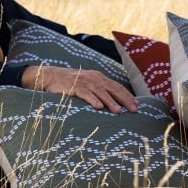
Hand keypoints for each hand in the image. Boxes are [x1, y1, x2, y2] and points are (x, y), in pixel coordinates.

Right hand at [20, 65, 138, 112]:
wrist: (50, 76)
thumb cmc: (71, 84)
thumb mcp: (87, 84)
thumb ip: (99, 91)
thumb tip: (115, 103)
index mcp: (98, 77)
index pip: (117, 86)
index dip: (127, 96)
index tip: (137, 106)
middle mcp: (93, 78)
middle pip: (112, 88)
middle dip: (124, 99)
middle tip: (134, 110)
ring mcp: (83, 82)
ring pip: (100, 91)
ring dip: (110, 101)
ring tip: (118, 111)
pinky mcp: (72, 87)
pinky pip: (84, 93)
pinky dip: (92, 99)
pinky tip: (98, 107)